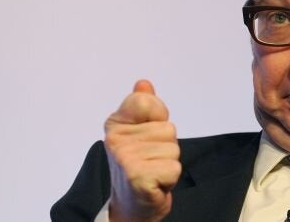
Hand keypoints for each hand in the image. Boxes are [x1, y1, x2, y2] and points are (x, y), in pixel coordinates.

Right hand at [104, 80, 180, 221]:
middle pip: (168, 128)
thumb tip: (143, 83)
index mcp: (115, 124)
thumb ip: (143, 107)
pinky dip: (170, 178)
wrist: (131, 205)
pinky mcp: (138, 177)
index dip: (158, 118)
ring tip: (153, 170)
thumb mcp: (139, 132)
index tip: (147, 134)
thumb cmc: (138, 165)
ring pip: (173, 148)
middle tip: (151, 159)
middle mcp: (116, 139)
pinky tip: (155, 183)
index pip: (147, 102)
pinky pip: (174, 167)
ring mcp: (126, 158)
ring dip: (169, 162)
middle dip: (166, 145)